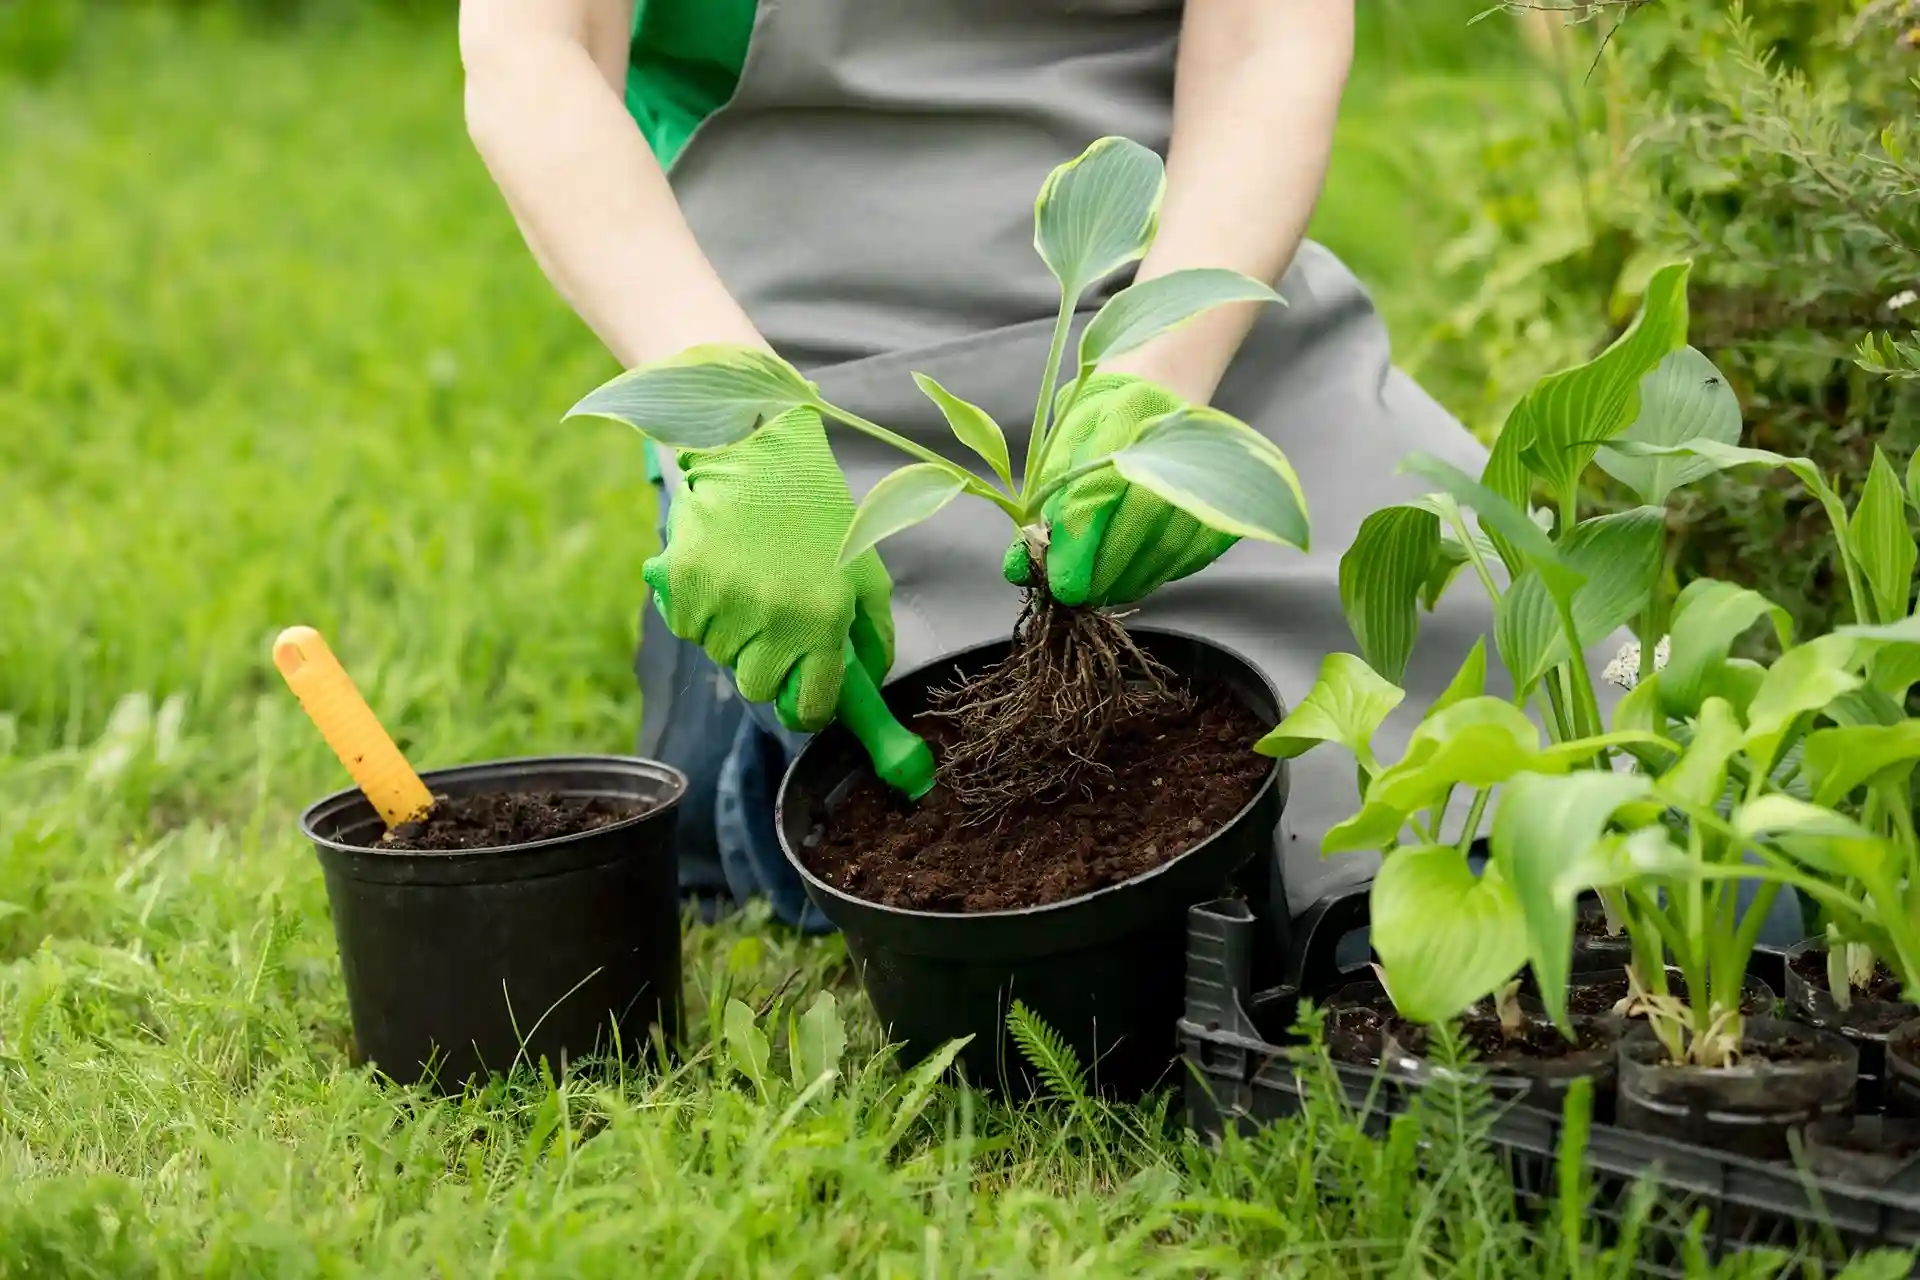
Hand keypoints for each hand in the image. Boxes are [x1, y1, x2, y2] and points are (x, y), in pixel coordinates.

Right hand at [642, 407, 893, 731]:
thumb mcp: (865, 569)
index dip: (809, 709)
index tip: (807, 701)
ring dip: (735, 633)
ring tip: (750, 581)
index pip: (810, 705)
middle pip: (759, 689)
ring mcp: (723, 605)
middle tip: (777, 627)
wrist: (755, 451)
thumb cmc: (817, 511)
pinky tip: (721, 571)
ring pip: (721, 656)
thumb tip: (868, 684)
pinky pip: (689, 628)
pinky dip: (701, 610)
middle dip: (769, 668)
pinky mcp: (682, 587)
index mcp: (823, 619)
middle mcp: (771, 620)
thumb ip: (874, 634)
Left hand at [1003, 374, 1237, 605]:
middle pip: (1138, 522)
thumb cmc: (1098, 420)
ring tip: (1101, 588)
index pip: (1098, 490)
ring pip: (1168, 546)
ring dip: (1129, 580)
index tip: (1060, 584)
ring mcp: (1205, 467)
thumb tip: (1020, 568)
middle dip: (1102, 571)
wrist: (1160, 385)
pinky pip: (1194, 553)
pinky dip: (1161, 574)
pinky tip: (1135, 574)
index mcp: (1122, 414)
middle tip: (1077, 594)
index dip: (1077, 546)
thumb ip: (1042, 507)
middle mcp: (1171, 438)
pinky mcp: (1225, 497)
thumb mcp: (1061, 449)